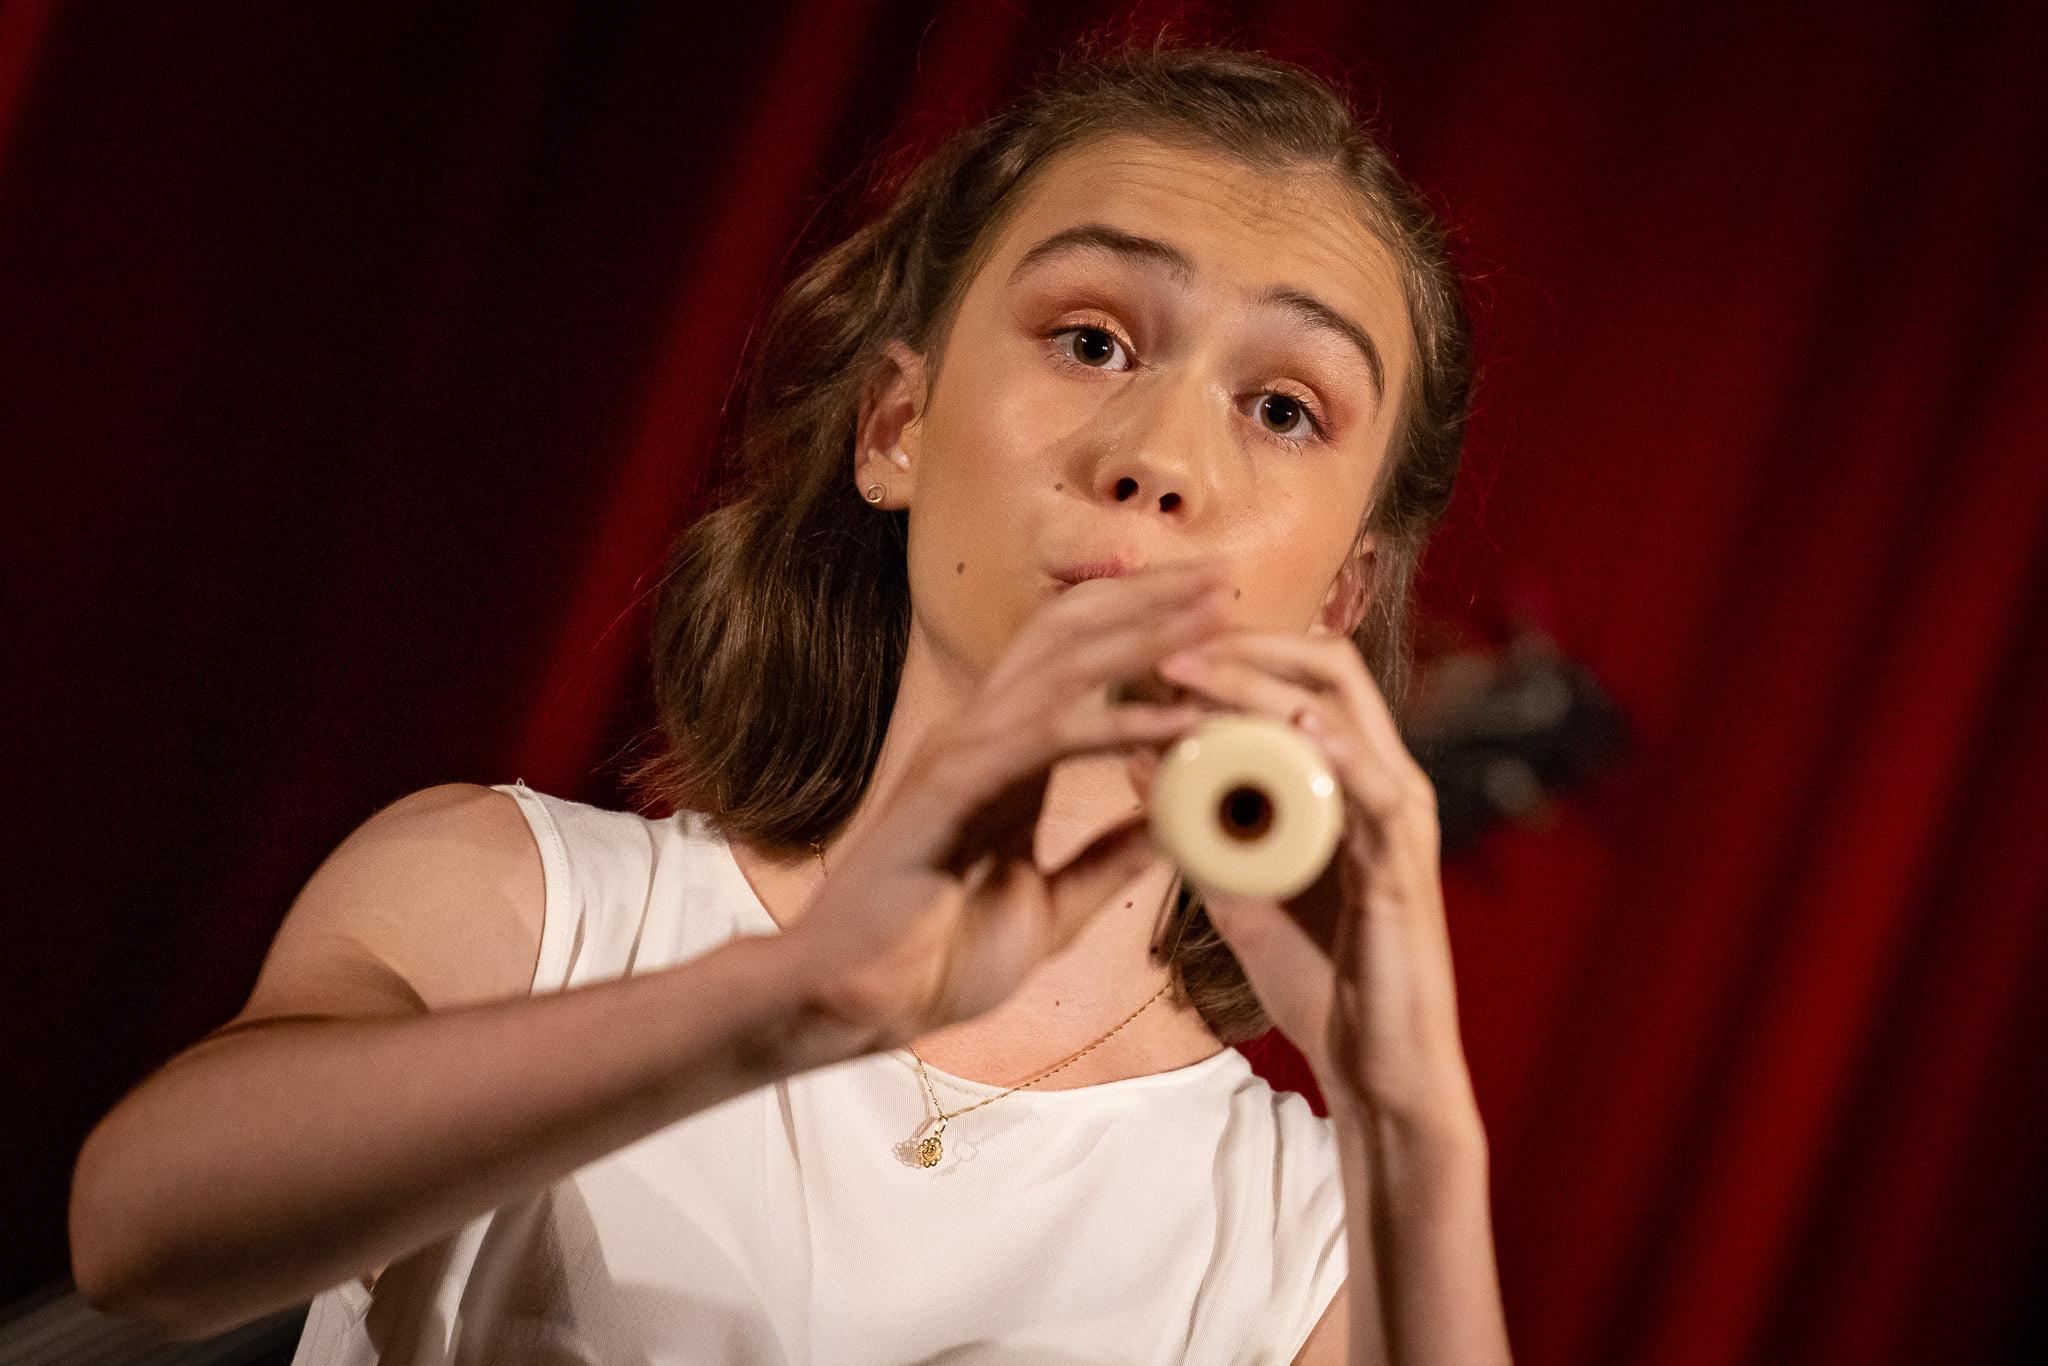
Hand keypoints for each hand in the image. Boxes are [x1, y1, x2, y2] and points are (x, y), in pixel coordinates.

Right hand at [784, 558, 1233, 1049]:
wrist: (857, 1003)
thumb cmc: (939, 959)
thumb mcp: (1052, 907)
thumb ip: (1107, 861)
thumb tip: (1174, 826)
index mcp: (1003, 755)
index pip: (1074, 656)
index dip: (1143, 622)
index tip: (1218, 613)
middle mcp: (981, 734)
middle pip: (1070, 632)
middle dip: (1151, 600)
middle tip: (1226, 578)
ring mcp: (961, 752)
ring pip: (1064, 666)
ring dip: (1146, 636)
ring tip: (1216, 619)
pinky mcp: (953, 785)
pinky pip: (1049, 735)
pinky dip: (1122, 723)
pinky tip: (1182, 724)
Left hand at [1138, 629, 1482, 1132]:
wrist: (1375, 1069)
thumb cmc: (1317, 982)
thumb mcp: (1238, 893)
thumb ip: (1196, 833)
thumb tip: (1137, 763)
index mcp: (1350, 780)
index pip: (1304, 677)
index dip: (1235, 649)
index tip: (1156, 649)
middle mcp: (1385, 781)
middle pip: (1328, 668)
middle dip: (1245, 645)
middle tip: (1166, 649)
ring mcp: (1400, 817)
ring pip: (1341, 711)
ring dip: (1262, 683)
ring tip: (1190, 673)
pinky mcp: (1405, 862)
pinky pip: (1375, 786)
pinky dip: (1331, 748)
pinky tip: (1286, 726)